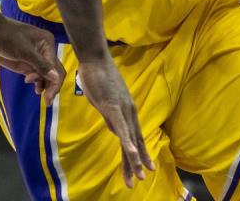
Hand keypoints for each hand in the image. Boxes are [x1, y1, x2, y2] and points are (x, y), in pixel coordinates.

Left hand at [0, 18, 64, 104]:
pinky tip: (36, 89)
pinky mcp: (26, 63)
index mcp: (47, 43)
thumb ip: (40, 65)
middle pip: (54, 71)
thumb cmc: (6, 37)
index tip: (47, 96)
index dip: (53, 83)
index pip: (56, 67)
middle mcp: (44, 50)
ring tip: (38, 93)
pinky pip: (37, 75)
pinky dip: (38, 82)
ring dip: (45, 85)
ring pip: (46, 75)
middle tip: (47, 102)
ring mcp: (35, 58)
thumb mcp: (23, 51)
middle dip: (51, 86)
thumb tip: (56, 77)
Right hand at [75, 57, 153, 187]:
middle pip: (134, 142)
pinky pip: (121, 128)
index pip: (133, 137)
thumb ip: (110, 114)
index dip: (139, 154)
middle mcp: (129, 112)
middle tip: (140, 180)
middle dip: (136, 163)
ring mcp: (122, 110)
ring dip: (133, 158)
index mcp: (126, 111)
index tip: (144, 169)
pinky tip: (132, 153)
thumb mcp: (104, 100)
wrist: (95, 59)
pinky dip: (127, 142)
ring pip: (130, 139)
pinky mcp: (113, 107)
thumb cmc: (98, 76)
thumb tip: (113, 125)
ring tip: (139, 175)